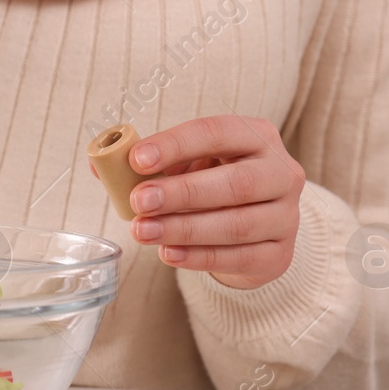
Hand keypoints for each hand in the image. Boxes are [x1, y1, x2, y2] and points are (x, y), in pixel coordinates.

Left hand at [118, 116, 304, 289]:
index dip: (175, 145)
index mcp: (256, 135)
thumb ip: (148, 163)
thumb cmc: (211, 184)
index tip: (136, 159)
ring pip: (237, 224)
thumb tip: (101, 168)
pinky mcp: (280, 254)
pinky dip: (200, 257)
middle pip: (235, 183)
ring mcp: (286, 216)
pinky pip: (239, 257)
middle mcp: (281, 172)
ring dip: (184, 229)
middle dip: (181, 193)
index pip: (217, 132)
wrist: (254, 228)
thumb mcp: (185, 164)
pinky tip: (168, 253)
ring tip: (142, 231)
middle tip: (138, 201)